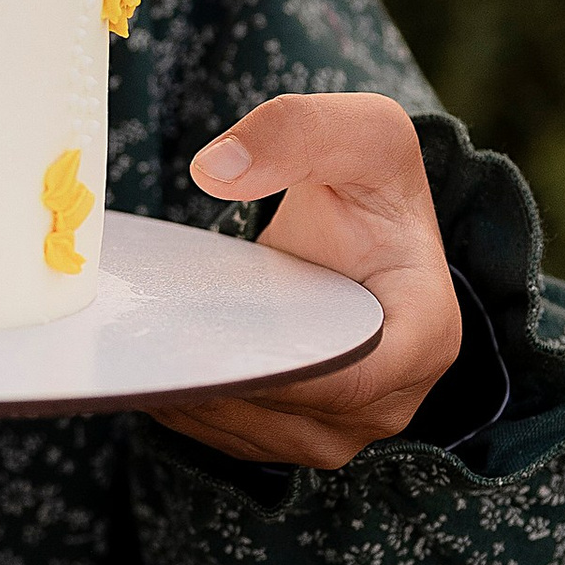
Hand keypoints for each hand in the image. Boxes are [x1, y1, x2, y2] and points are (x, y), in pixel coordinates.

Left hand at [135, 91, 462, 468]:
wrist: (361, 223)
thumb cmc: (372, 180)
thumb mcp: (358, 131)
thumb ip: (295, 131)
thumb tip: (215, 169)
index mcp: (424, 337)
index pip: (348, 379)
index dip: (277, 367)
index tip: (204, 337)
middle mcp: (388, 401)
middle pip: (288, 411)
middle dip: (217, 378)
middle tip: (147, 340)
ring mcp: (340, 428)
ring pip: (249, 430)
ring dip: (191, 395)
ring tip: (140, 348)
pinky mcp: (293, 433)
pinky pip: (229, 432)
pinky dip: (186, 403)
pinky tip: (151, 360)